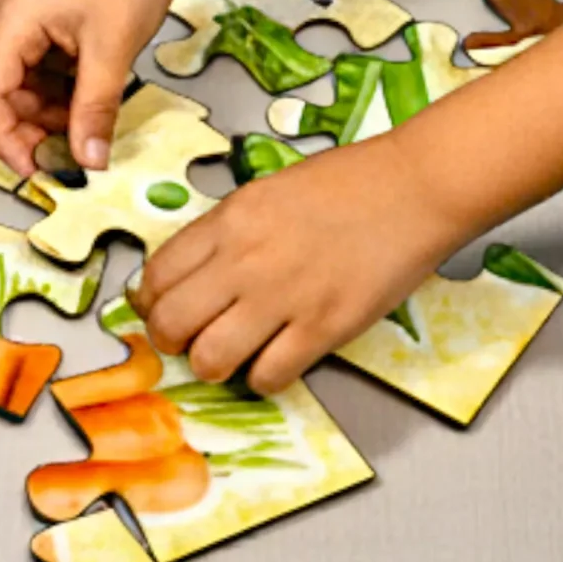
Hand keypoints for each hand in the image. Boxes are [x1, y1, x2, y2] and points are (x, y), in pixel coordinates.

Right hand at [0, 0, 183, 177]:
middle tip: (48, 154)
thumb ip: (96, 108)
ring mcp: (19, 22)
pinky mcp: (38, 26)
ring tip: (75, 131)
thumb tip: (88, 161)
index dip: (4, 139)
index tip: (36, 170)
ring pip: (2, 86)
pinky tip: (79, 107)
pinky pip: (27, 73)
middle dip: (7, 129)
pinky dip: (47, 98)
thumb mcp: (114, 48)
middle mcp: (3, 21)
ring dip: (31, 116)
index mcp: (10, 21)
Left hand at [133, 141, 454, 394]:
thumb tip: (195, 272)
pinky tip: (275, 361)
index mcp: (230, 220)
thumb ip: (228, 230)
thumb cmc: (347, 183)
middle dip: (171, 341)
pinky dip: (262, 379)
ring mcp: (283, 296)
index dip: (149, 303)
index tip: (161, 311)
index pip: (157, 275)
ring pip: (210, 358)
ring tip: (230, 358)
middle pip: (171, 322)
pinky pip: (268, 376)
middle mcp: (245, 259)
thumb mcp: (268, 192)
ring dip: (212, 366)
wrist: (413, 187)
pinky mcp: (323, 327)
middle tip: (189, 341)